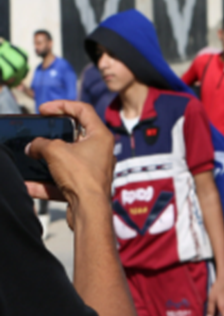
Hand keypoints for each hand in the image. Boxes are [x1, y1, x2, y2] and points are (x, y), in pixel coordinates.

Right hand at [25, 100, 115, 227]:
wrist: (89, 211)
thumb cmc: (81, 177)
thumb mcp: (54, 151)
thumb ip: (40, 143)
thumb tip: (33, 147)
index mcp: (101, 137)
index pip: (84, 110)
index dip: (62, 105)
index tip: (44, 110)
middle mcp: (100, 151)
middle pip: (74, 134)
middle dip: (53, 133)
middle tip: (38, 132)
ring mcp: (93, 169)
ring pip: (66, 158)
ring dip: (47, 157)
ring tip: (32, 155)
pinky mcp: (85, 185)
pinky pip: (62, 179)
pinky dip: (46, 181)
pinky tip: (29, 184)